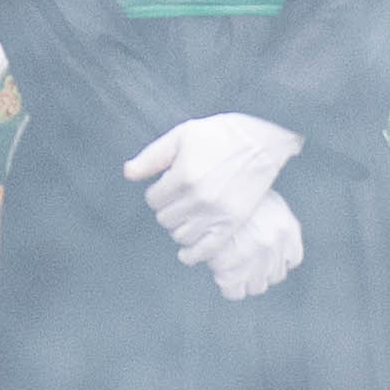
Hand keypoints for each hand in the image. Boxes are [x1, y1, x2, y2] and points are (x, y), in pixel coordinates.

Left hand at [128, 112, 305, 297]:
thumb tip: (128, 174)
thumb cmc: (219, 134)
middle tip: (179, 198)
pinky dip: (193, 254)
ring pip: (181, 236)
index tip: (168, 185)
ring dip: (180, 227)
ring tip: (188, 215)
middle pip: (165, 219)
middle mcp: (199, 198)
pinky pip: (205, 251)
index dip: (157, 192)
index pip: (153, 199)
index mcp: (184, 175)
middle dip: (168, 209)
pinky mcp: (232, 223)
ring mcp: (217, 213)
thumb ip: (152, 157)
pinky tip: (188, 251)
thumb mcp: (182, 135)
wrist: (261, 142)